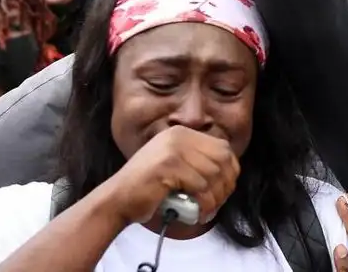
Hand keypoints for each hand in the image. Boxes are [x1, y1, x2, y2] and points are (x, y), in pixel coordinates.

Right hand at [101, 126, 239, 224]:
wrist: (117, 199)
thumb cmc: (148, 188)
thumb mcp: (175, 164)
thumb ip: (197, 161)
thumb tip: (230, 171)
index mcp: (182, 133)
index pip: (223, 148)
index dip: (230, 171)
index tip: (225, 190)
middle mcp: (178, 136)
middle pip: (222, 159)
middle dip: (225, 186)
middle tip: (217, 204)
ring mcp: (172, 149)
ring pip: (213, 174)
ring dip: (214, 198)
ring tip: (206, 211)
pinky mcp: (168, 165)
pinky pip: (199, 186)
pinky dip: (203, 203)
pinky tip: (198, 213)